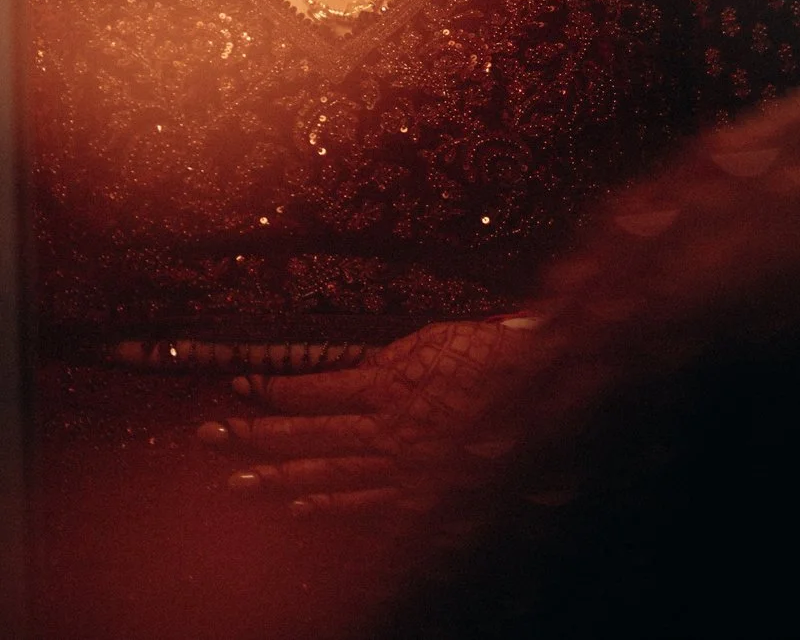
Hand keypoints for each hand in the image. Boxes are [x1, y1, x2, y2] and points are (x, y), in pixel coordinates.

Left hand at [196, 316, 540, 514]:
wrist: (541, 386)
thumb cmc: (492, 353)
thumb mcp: (434, 340)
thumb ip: (390, 359)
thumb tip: (356, 369)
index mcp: (386, 382)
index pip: (311, 389)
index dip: (271, 388)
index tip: (238, 383)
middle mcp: (383, 427)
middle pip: (303, 434)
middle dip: (251, 435)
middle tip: (207, 435)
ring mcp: (398, 464)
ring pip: (324, 472)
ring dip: (275, 477)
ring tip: (233, 481)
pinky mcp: (417, 489)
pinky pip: (364, 500)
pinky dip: (327, 505)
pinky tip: (296, 508)